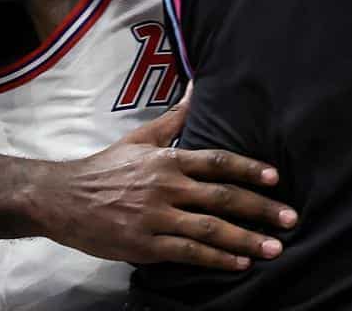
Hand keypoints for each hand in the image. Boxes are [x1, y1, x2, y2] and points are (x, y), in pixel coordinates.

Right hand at [35, 91, 297, 270]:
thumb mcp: (140, 138)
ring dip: (246, 240)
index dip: (249, 169)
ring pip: (209, 229)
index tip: (277, 178)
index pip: (217, 162)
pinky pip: (187, 253)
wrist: (61, 199)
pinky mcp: (144, 245)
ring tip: (274, 248)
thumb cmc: (106, 168)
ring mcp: (155, 218)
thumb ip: (174, 118)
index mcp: (167, 161)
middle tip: (290, 219)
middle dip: (260, 209)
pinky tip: (239, 264)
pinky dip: (216, 259)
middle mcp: (166, 187)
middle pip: (222, 197)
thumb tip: (199, 86)